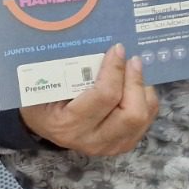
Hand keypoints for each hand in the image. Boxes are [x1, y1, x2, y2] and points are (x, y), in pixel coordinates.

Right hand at [19, 44, 159, 156]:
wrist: (44, 124)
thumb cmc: (42, 99)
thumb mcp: (42, 84)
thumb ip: (64, 67)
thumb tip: (92, 42)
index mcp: (68, 125)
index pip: (104, 96)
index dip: (115, 69)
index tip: (117, 49)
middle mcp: (92, 140)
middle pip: (132, 114)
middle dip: (136, 81)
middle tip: (133, 60)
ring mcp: (110, 147)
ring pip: (143, 117)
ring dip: (143, 89)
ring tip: (135, 69)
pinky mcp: (123, 145)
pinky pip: (146, 120)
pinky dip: (146, 98)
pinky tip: (136, 84)